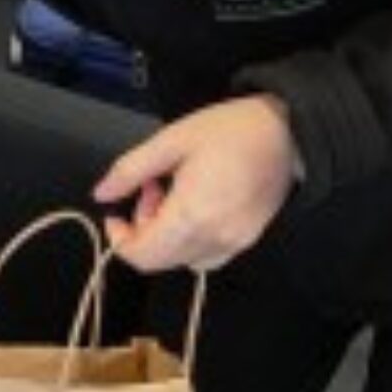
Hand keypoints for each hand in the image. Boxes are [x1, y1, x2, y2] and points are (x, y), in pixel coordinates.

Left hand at [92, 95, 298, 272]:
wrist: (290, 131)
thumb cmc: (231, 130)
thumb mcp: (171, 140)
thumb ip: (130, 170)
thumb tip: (101, 194)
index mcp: (192, 216)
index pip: (142, 255)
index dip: (119, 240)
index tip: (115, 214)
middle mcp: (215, 238)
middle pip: (159, 260)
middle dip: (141, 231)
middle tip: (149, 190)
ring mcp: (235, 243)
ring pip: (181, 259)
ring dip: (164, 234)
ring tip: (172, 193)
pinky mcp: (248, 239)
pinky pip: (207, 255)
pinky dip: (188, 240)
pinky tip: (193, 208)